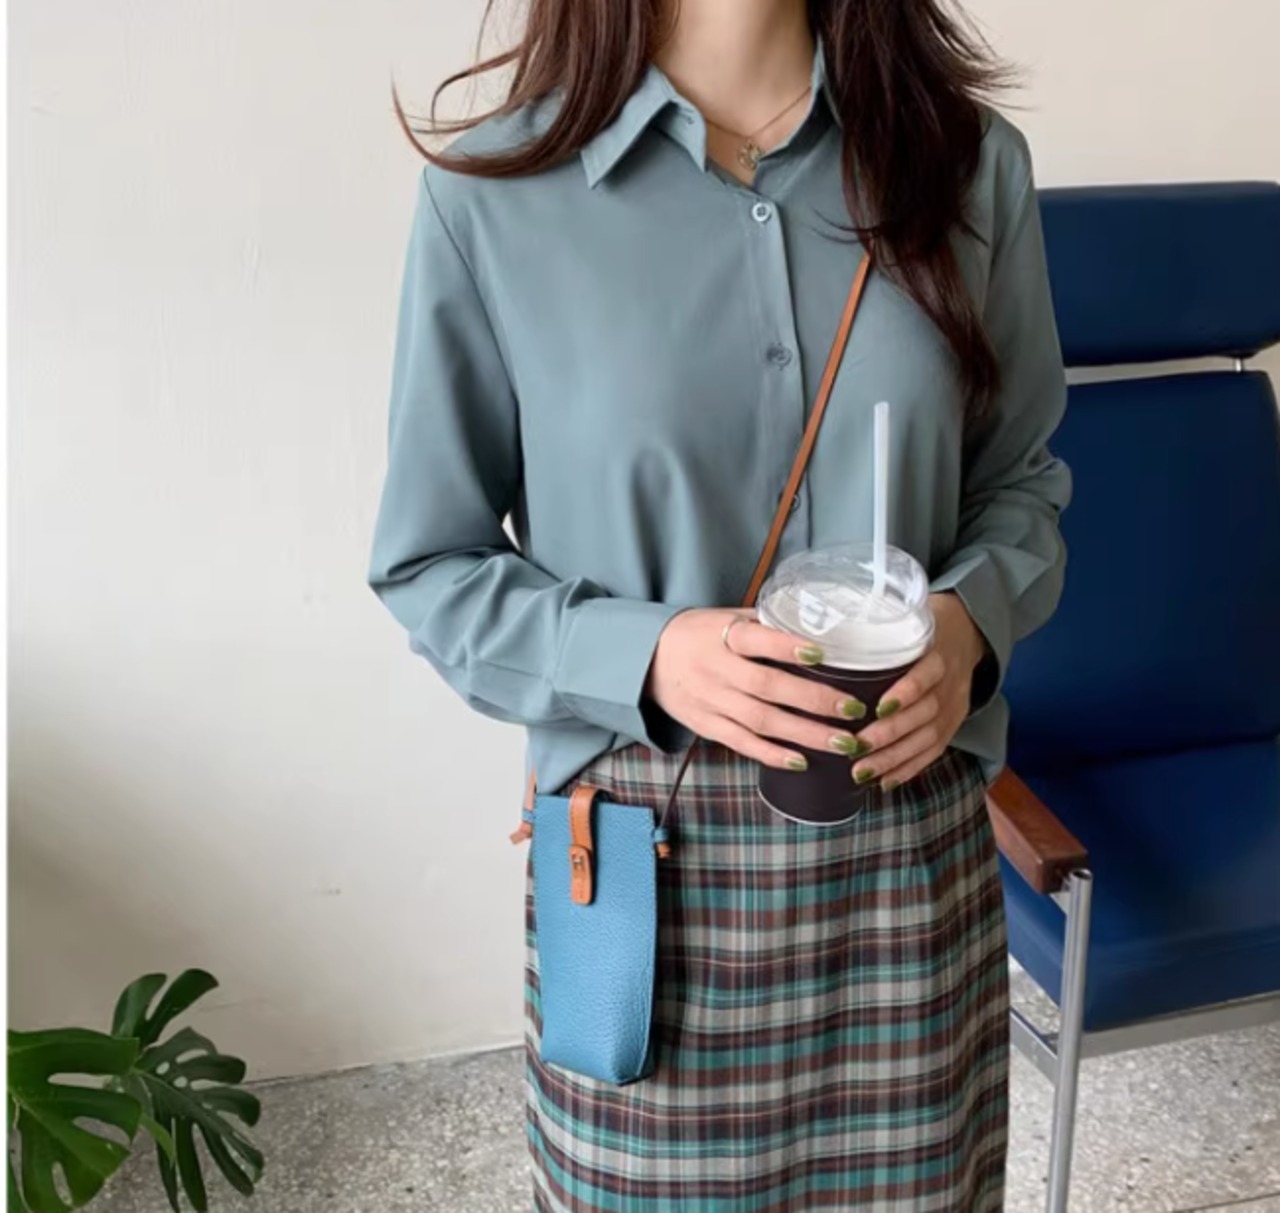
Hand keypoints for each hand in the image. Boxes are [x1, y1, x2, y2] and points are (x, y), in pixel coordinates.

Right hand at [644, 609, 874, 770]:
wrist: (648, 658)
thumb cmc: (699, 633)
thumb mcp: (727, 617)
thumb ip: (766, 623)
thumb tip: (818, 625)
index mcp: (722, 636)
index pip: (756, 640)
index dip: (787, 647)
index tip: (822, 654)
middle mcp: (715, 669)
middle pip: (767, 687)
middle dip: (814, 701)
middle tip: (854, 709)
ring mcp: (710, 701)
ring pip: (760, 721)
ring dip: (804, 734)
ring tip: (843, 743)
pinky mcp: (706, 726)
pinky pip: (741, 743)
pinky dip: (771, 754)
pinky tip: (802, 762)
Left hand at [849, 593, 987, 790]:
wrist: (965, 631)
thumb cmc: (915, 627)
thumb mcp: (901, 620)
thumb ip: (870, 636)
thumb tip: (812, 645)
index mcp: (936, 651)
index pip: (927, 674)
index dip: (906, 692)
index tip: (876, 707)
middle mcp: (949, 681)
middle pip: (925, 712)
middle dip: (889, 735)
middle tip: (854, 748)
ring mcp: (954, 705)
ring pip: (928, 737)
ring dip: (894, 758)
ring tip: (861, 772)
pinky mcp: (954, 724)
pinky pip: (934, 751)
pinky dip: (909, 769)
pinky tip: (884, 782)